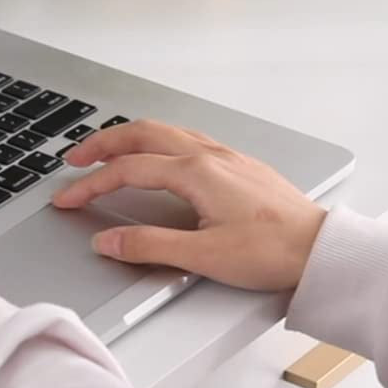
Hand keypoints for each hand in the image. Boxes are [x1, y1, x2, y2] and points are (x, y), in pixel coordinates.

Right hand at [52, 120, 325, 291]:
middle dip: (101, 143)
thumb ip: (148, 246)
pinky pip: (185, 138)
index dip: (90, 185)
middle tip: (74, 159)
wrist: (320, 250)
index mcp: (195, 173)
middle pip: (141, 134)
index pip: (127, 171)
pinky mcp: (236, 165)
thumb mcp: (202, 256)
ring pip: (165, 131)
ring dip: (128, 137)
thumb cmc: (273, 251)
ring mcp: (224, 157)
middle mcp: (208, 156)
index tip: (67, 199)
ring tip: (106, 150)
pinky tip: (156, 155)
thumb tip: (108, 241)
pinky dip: (156, 141)